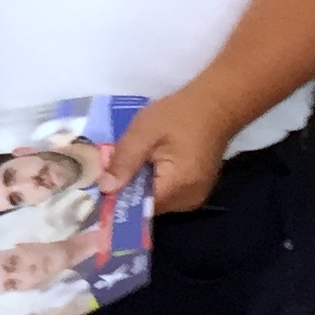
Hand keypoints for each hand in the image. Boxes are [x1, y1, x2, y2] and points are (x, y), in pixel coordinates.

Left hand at [105, 87, 237, 214]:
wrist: (215, 105)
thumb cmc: (179, 114)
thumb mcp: (144, 131)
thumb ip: (124, 161)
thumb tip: (105, 189)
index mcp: (178, 187)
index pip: (140, 208)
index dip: (118, 200)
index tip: (99, 188)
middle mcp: (189, 200)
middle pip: (148, 207)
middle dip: (128, 191)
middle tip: (112, 170)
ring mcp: (195, 197)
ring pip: (156, 201)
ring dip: (140, 187)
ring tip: (130, 165)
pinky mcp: (194, 190)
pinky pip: (167, 194)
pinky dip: (153, 183)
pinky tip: (146, 165)